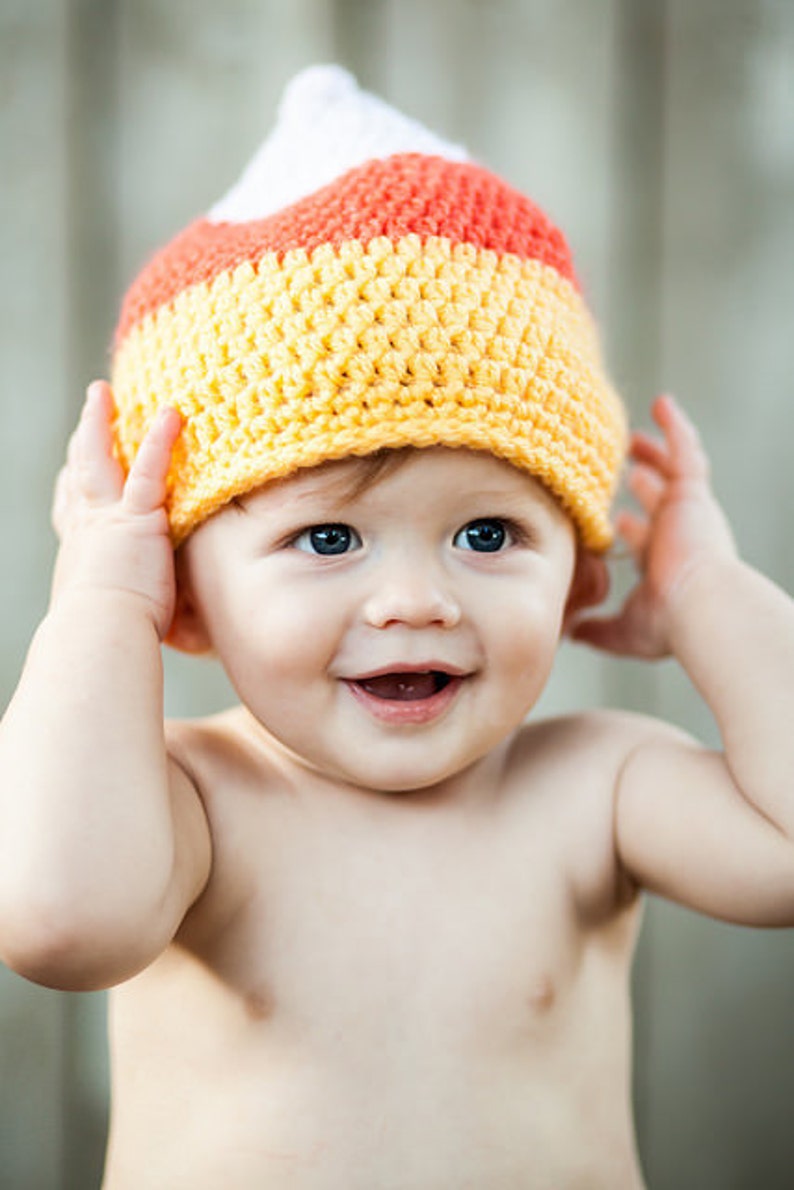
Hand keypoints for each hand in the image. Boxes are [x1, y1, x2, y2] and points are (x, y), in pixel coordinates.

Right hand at [51, 381, 181, 639]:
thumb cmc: (104, 638)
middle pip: (80, 471)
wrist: (99, 634)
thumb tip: (144, 626)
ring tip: (108, 392)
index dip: (71, 483)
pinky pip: (148, 470)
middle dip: (85, 436)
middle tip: (91, 406)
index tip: (70, 466)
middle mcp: (86, 529)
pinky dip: (159, 440)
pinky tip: (171, 414)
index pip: (72, 509)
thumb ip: (123, 608)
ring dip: (104, 421)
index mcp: (80, 553)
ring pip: (101, 458)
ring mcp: (107, 519)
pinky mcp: (137, 519)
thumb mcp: (107, 617)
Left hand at [570, 395, 737, 658]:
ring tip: (632, 435)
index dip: (629, 529)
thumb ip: (598, 631)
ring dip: (654, 451)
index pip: (645, 541)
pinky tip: (662, 404)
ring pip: (672, 472)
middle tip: (625, 469)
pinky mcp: (692, 493)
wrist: (701, 607)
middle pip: (659, 502)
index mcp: (662, 565)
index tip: (613, 520)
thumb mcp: (625, 631)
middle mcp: (677, 535)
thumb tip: (571, 635)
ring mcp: (686, 512)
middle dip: (644, 484)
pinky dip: (675, 426)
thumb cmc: (669, 624)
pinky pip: (685, 449)